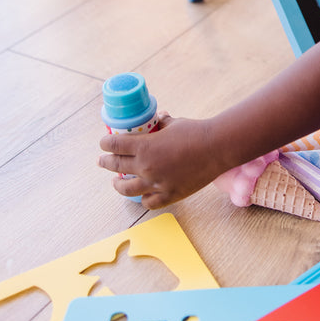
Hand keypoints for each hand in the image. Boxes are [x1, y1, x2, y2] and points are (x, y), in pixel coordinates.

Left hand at [98, 113, 226, 208]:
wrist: (217, 148)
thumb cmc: (197, 132)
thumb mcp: (174, 123)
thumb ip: (161, 123)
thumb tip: (157, 118)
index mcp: (145, 146)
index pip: (114, 145)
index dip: (105, 143)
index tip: (103, 143)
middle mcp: (146, 167)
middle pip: (116, 166)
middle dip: (106, 162)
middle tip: (102, 161)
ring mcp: (156, 183)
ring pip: (126, 189)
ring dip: (117, 185)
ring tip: (116, 182)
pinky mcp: (169, 195)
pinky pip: (148, 202)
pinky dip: (143, 198)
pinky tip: (142, 194)